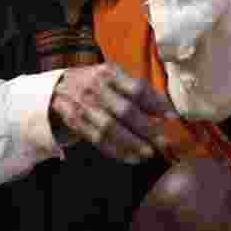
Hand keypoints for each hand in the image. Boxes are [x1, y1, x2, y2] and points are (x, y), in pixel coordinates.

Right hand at [49, 63, 176, 163]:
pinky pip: (97, 140)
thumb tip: (166, 111)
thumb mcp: (114, 76)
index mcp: (109, 72)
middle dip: (146, 128)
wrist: (58, 86)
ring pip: (110, 128)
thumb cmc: (96, 82)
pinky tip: (131, 158)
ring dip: (132, 143)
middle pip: (125, 111)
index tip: (171, 117)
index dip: (156, 103)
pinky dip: (116, 151)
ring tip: (149, 153)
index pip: (136, 89)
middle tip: (164, 142)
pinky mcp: (75, 122)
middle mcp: (95, 88)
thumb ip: (137, 90)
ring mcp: (83, 105)